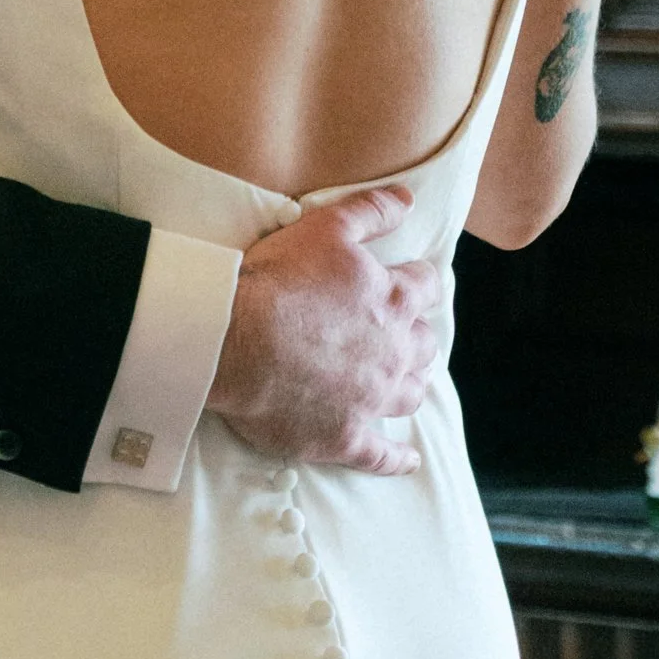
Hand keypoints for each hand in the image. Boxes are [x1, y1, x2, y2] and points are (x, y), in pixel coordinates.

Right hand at [206, 187, 437, 475]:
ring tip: (403, 380)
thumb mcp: (326, 226)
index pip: (424, 288)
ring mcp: (371, 400)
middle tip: (400, 332)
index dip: (416, 282)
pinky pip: (382, 456)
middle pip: (423, 345)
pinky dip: (398, 459)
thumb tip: (409, 199)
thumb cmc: (278, 279)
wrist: (234, 340)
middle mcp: (392, 353)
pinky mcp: (345, 437)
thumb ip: (372, 210)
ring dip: (410, 384)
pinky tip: (407, 459)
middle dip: (415, 335)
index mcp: (391, 300)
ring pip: (410, 395)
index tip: (408, 282)